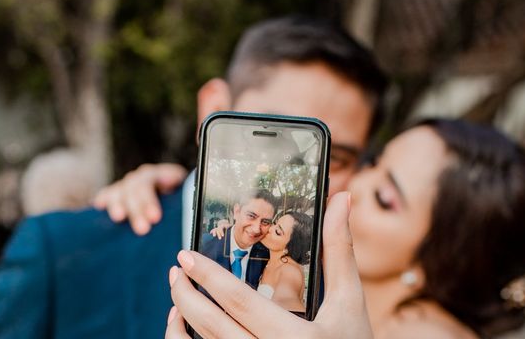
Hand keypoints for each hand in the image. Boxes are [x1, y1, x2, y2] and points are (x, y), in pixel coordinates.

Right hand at [93, 163, 186, 234]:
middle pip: (138, 186)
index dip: (152, 199)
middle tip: (143, 229)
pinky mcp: (115, 194)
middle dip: (139, 207)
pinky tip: (99, 206)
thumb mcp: (187, 202)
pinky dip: (103, 198)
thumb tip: (194, 217)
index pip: (157, 179)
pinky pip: (107, 193)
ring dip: (120, 204)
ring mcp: (129, 185)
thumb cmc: (180, 207)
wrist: (169, 199)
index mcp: (166, 175)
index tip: (155, 218)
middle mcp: (145, 177)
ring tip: (119, 218)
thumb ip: (187, 204)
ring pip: (122, 189)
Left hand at [165, 192, 371, 338]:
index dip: (208, 277)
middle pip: (214, 327)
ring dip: (185, 321)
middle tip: (175, 269)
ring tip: (177, 294)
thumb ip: (340, 250)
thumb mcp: (349, 301)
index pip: (239, 302)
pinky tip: (186, 327)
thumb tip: (341, 198)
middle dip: (186, 296)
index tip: (185, 255)